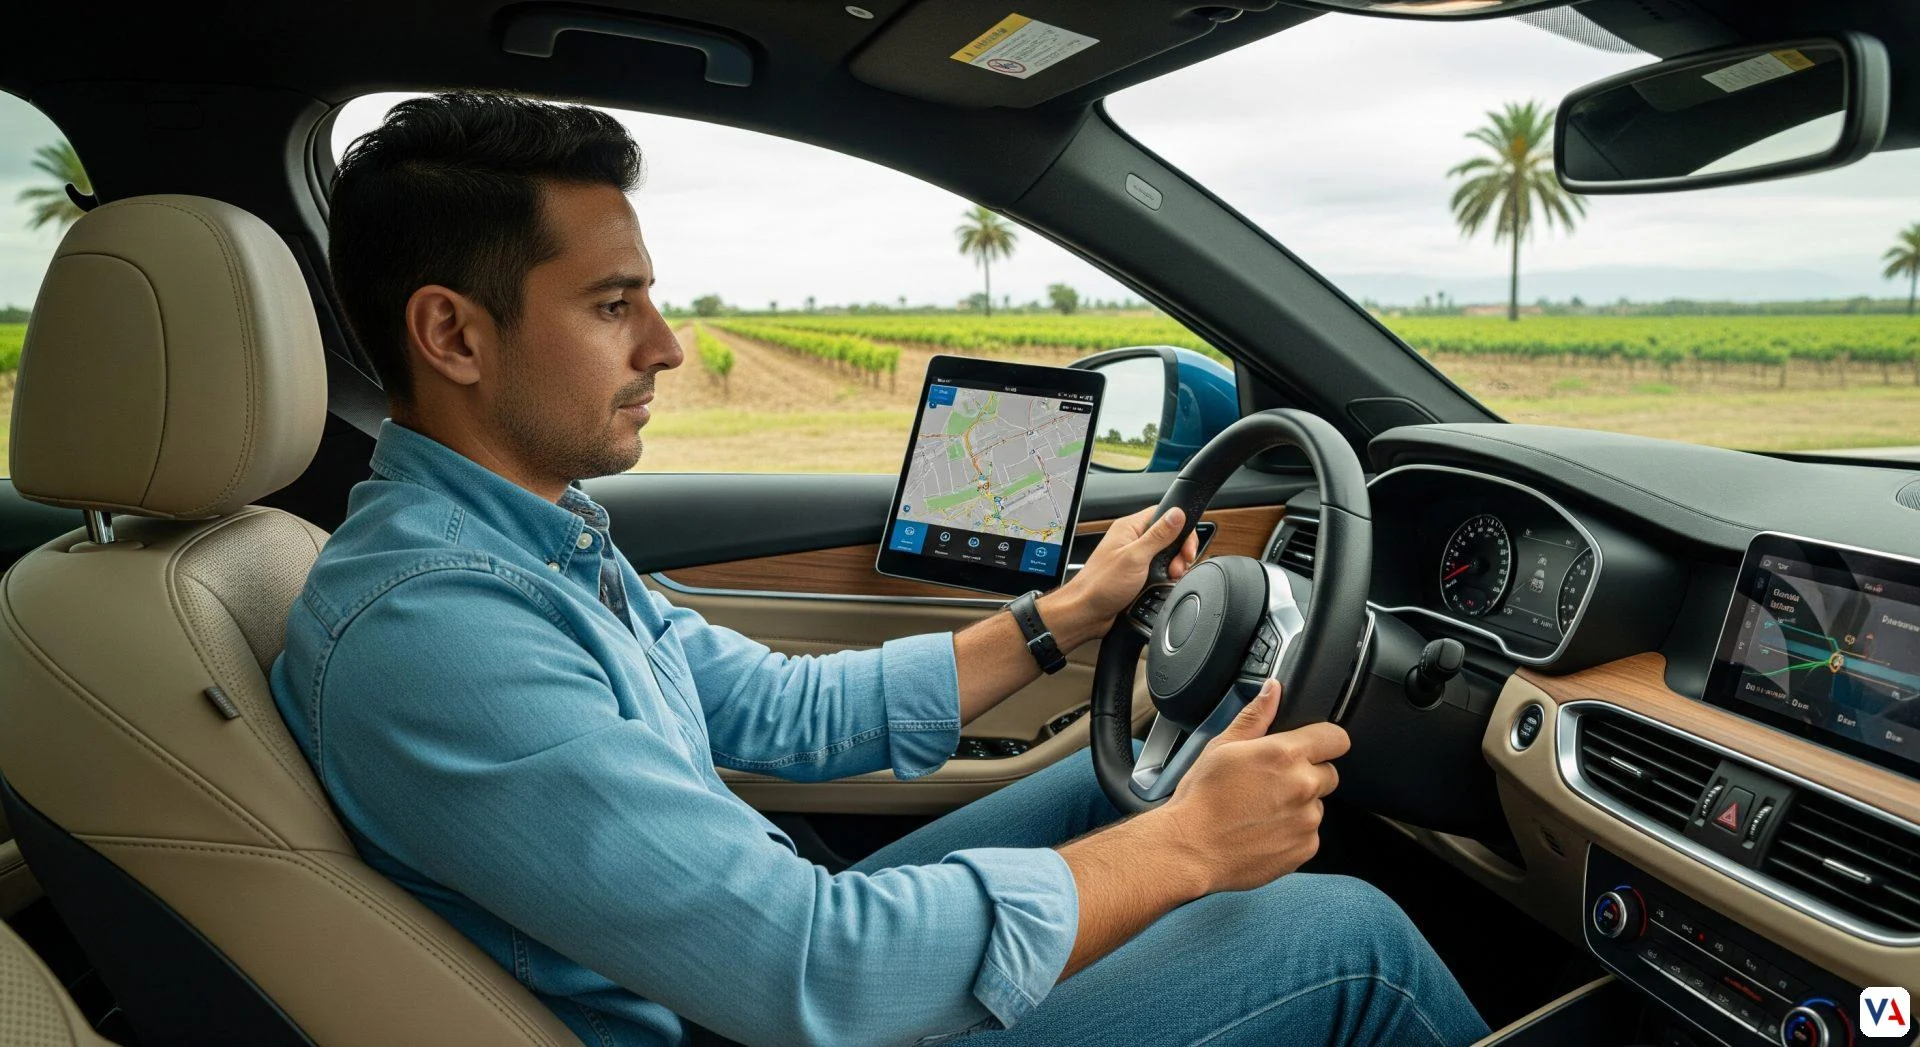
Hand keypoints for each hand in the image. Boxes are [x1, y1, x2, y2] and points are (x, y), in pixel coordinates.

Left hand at [1040, 506, 1199, 646]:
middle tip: (1177, 567)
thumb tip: (1177, 513)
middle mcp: (1132, 540)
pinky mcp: (1137, 574)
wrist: (1086, 613)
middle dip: (1179, 552)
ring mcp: (1135, 558)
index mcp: (1129, 528)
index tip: (1186, 547)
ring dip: (1173, 568)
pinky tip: (1162, 586)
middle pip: (1169, 536)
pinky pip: (1159, 571)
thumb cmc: (1100, 585)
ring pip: (1166, 556)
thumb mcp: (1135, 557)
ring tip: (1169, 578)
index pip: (1164, 514)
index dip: (1181, 528)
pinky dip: (1165, 579)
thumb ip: (1158, 535)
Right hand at [1152, 680, 1349, 894]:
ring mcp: (1307, 820)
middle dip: (1308, 775)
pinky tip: (1264, 831)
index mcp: (1285, 754)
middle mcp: (1303, 786)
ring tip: (1262, 811)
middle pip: (1328, 774)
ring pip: (1317, 806)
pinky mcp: (1305, 849)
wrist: (1191, 848)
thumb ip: (1255, 716)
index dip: (1325, 741)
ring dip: (1299, 806)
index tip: (1314, 747)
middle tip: (1272, 784)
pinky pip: (1309, 835)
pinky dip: (1293, 833)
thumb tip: (1273, 690)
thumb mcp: (1222, 747)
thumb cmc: (1201, 798)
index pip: (1335, 738)